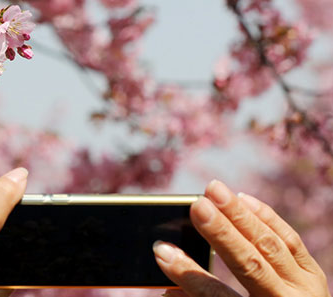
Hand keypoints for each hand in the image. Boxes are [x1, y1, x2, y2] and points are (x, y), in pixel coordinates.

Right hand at [153, 180, 330, 296]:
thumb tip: (166, 291)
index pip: (218, 296)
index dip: (189, 274)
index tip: (162, 251)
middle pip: (250, 263)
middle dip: (221, 233)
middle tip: (198, 205)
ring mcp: (305, 288)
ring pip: (271, 245)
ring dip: (240, 214)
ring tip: (215, 189)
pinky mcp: (313, 274)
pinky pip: (291, 240)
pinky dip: (267, 217)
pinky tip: (243, 198)